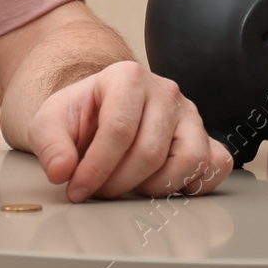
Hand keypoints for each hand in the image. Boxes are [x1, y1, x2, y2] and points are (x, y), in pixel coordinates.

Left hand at [27, 60, 232, 201]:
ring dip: (157, 187)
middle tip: (99, 191)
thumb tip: (62, 170)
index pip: (119, 129)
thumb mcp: (50, 122)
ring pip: (189, 159)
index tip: (77, 188)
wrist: (99, 113)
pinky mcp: (204, 136)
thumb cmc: (80, 116)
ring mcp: (189, 114)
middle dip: (119, 183)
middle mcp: (165, 91)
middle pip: (150, 151)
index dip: (96, 168)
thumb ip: (50, 144)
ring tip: (131, 187)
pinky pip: (217, 164)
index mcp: (127, 76)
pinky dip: (196, 183)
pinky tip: (164, 185)